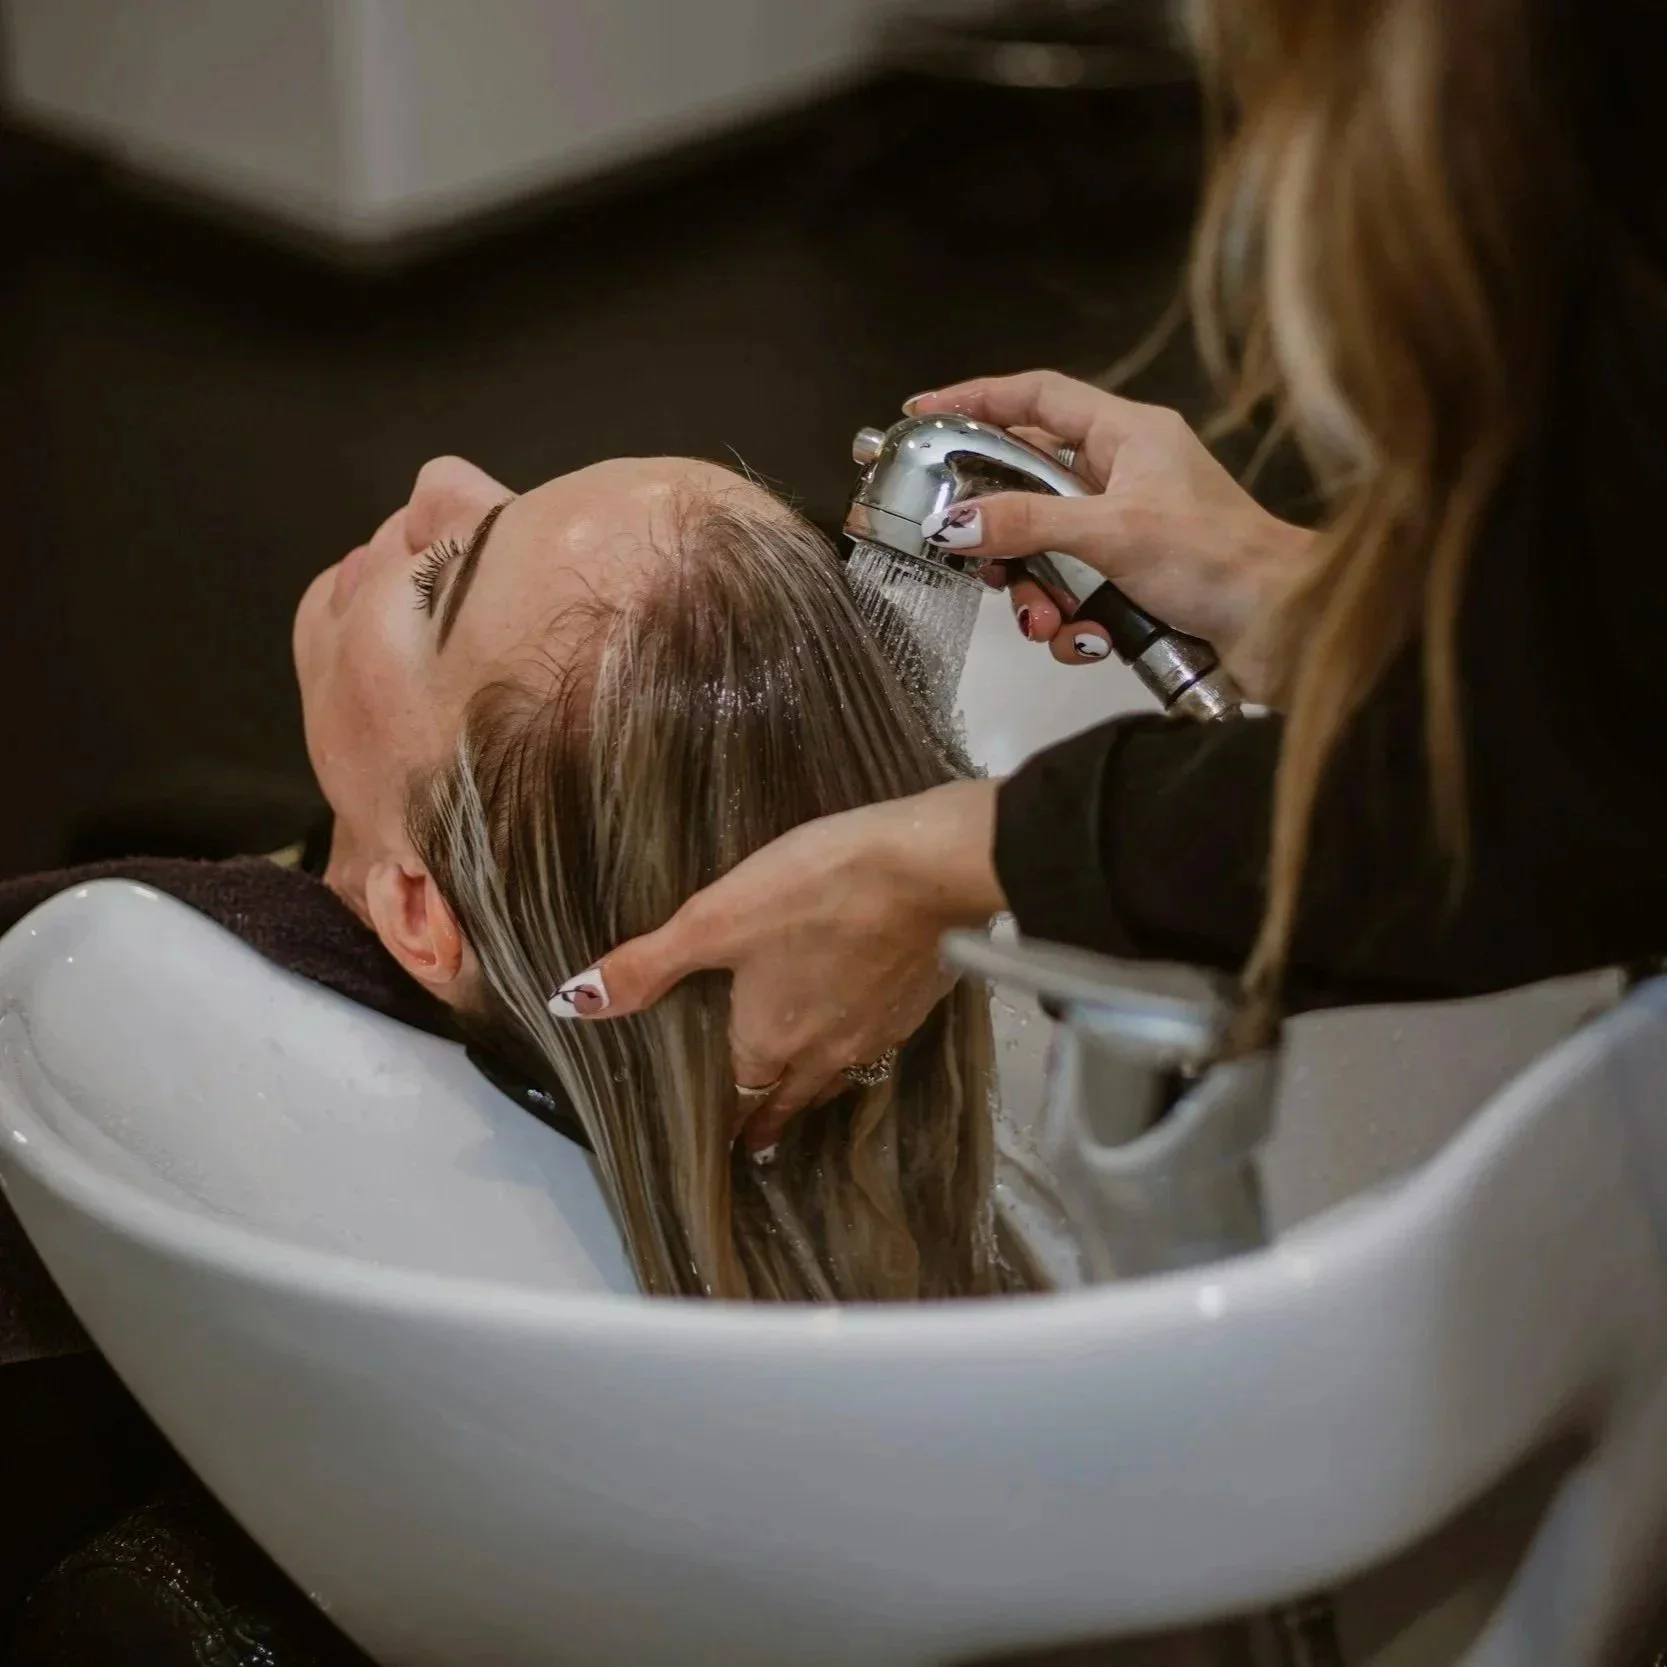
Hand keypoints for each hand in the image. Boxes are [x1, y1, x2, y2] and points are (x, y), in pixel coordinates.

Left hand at [547, 780, 1005, 1151]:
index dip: (729, 1121)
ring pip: (838, 1076)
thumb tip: (572, 1003)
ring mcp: (877, 1032)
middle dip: (770, 1117)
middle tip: (758, 1135)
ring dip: (815, 1088)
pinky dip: (860, 1044)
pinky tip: (862, 1022)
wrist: (928, 870)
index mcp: (768, 1041)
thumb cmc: (815, 890)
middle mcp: (824, 1052)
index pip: (741, 1098)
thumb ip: (646, 965)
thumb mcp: (715, 919)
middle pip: (791, 1099)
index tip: (724, 1142)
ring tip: (804, 1091)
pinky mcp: (916, 1004)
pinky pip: (878, 1041)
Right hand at [908, 371, 1312, 700]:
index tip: (922, 415)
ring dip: (1037, 595)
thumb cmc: (1218, 560)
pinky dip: (1072, 625)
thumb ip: (1028, 524)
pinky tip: (1090, 642)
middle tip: (976, 562)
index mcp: (1128, 435)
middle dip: (1002, 536)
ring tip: (1047, 623)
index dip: (978, 399)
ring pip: (1046, 552)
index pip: (1038, 396)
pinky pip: (1074, 597)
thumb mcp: (1112, 532)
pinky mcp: (1134, 583)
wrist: (1285, 630)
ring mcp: (1129, 531)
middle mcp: (1126, 475)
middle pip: (1029, 487)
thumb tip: (954, 524)